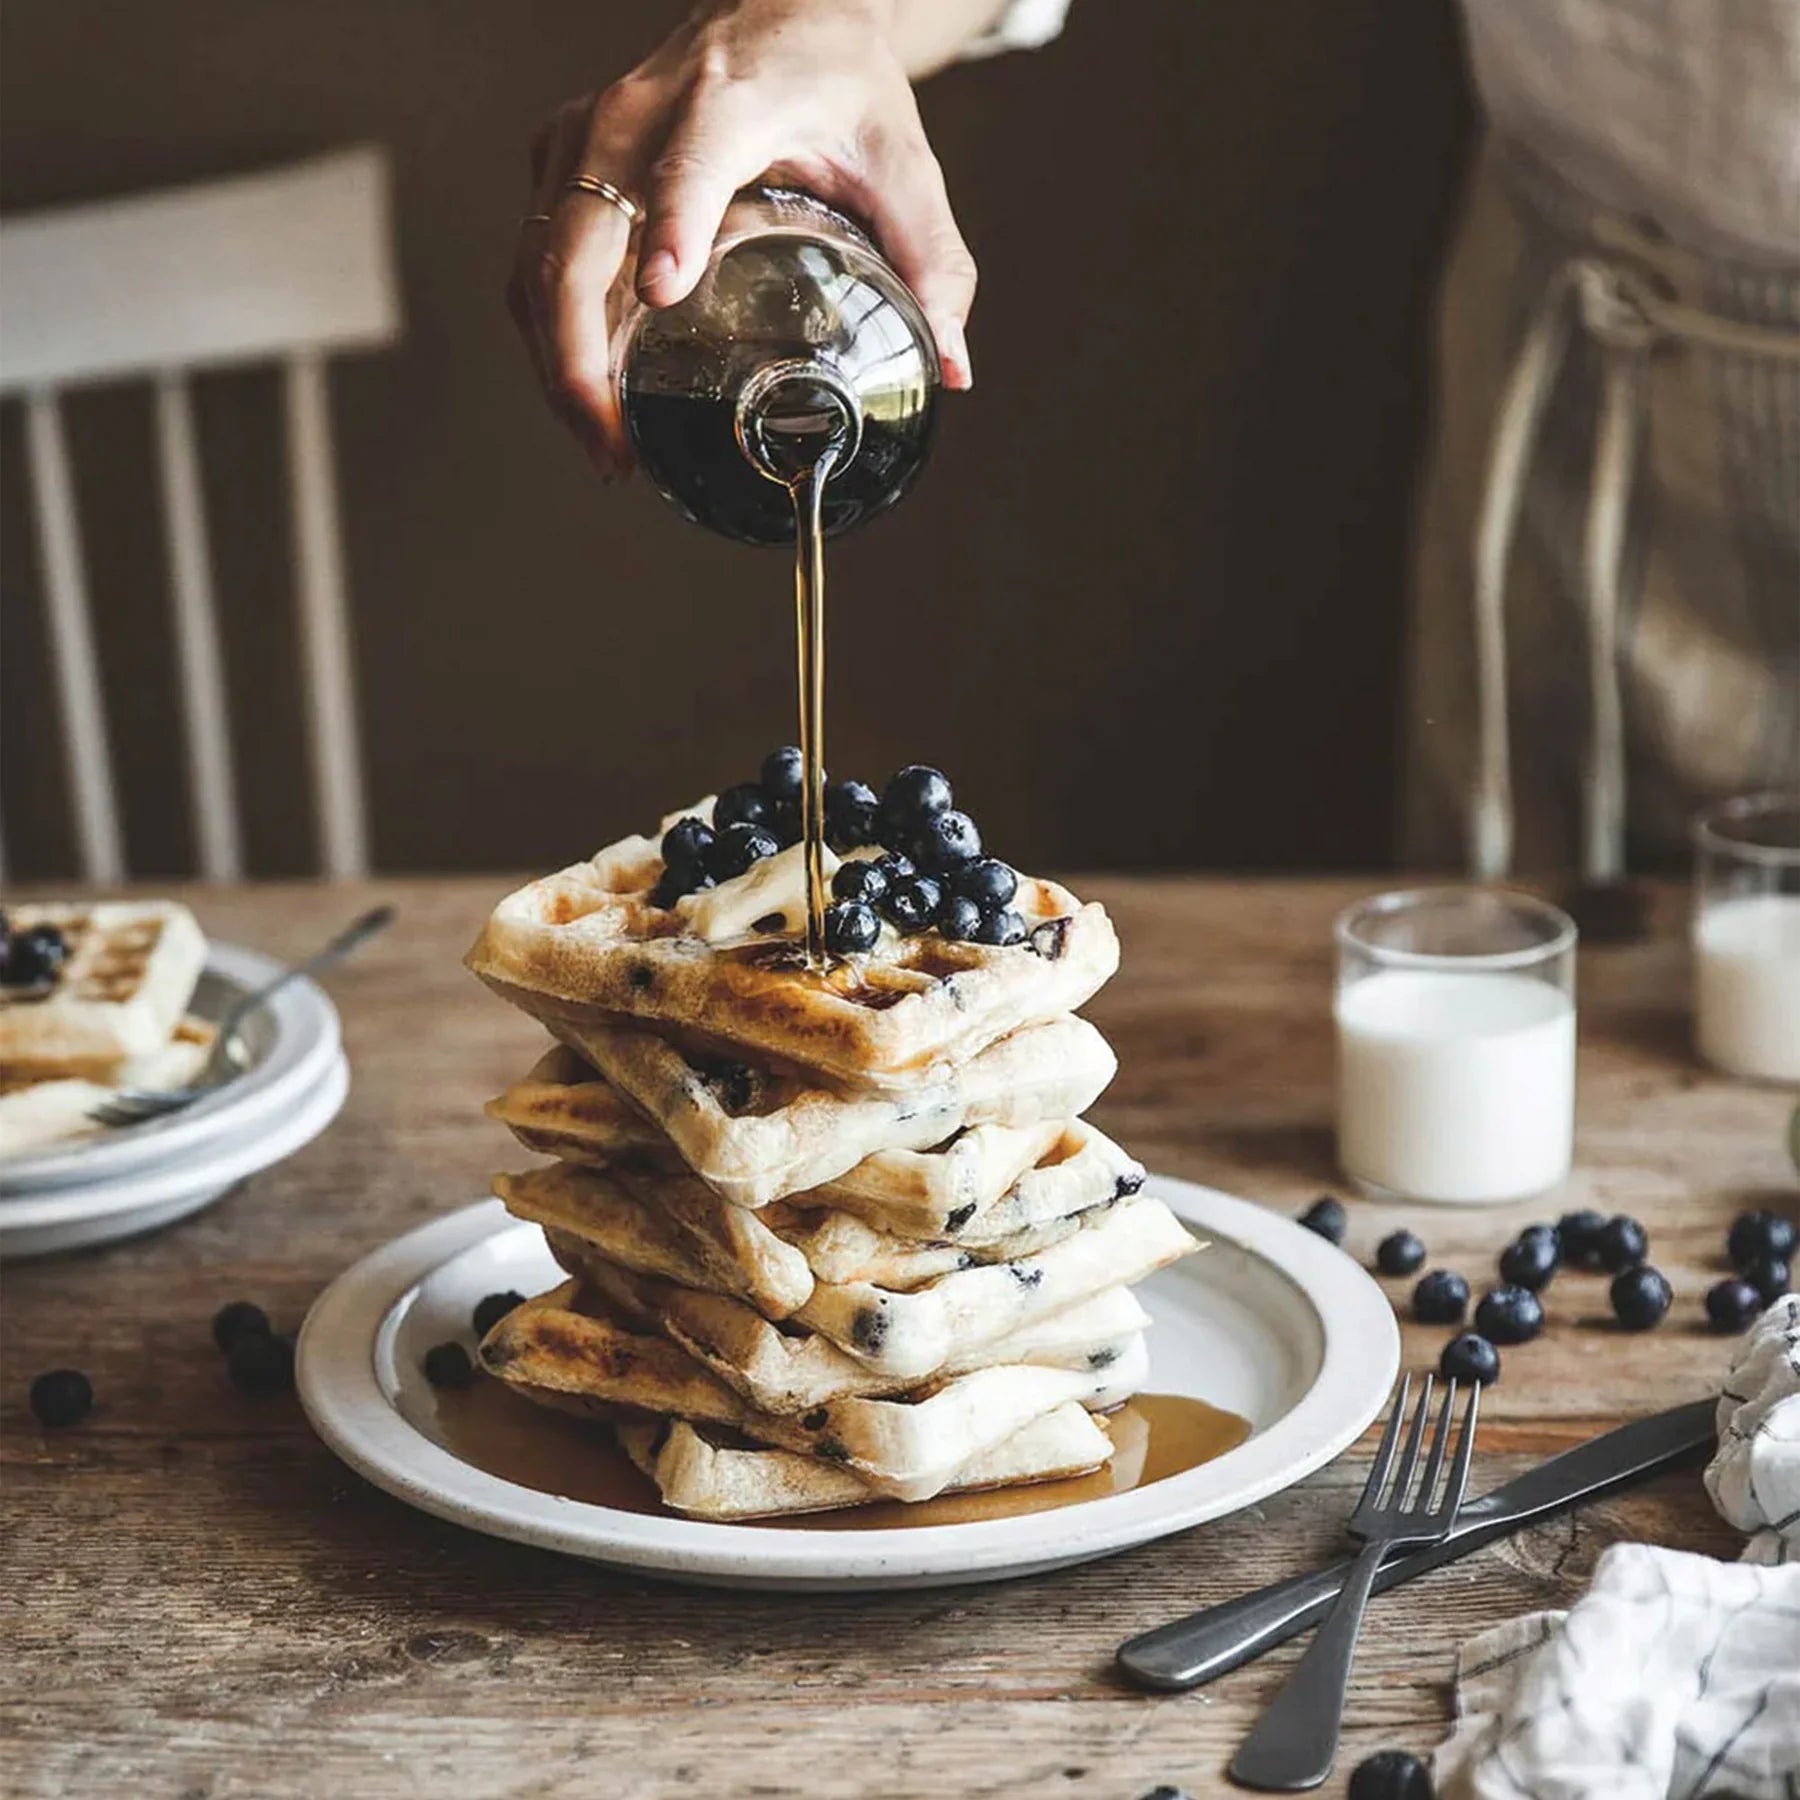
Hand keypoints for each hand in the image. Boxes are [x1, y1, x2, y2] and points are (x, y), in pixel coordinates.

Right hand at [509, 0, 977, 475]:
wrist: (779, 8)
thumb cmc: (836, 83)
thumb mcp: (902, 160)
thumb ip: (933, 261)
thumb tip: (950, 365)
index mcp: (729, 103)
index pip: (687, 165)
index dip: (670, 227)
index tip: (661, 293)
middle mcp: (638, 114)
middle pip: (576, 238)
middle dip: (577, 353)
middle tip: (610, 444)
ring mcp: (587, 134)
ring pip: (540, 258)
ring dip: (556, 361)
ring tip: (602, 445)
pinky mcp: (563, 157)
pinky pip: (537, 257)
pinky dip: (549, 332)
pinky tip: (586, 396)